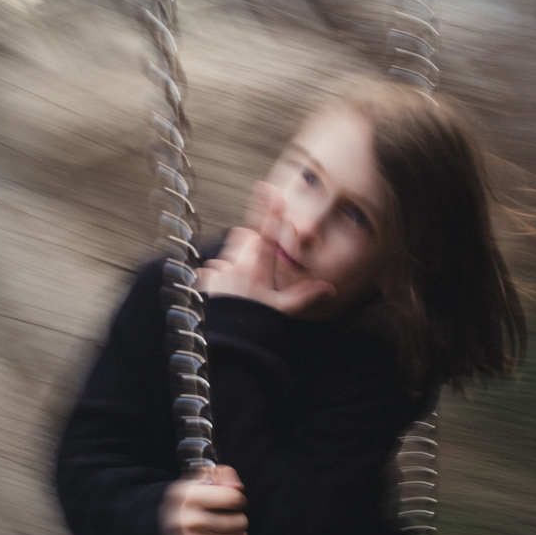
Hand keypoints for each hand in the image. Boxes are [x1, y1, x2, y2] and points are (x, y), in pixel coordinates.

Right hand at [160, 464, 247, 534]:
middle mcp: (186, 519)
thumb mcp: (202, 478)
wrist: (159, 524)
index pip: (232, 498)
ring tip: (232, 527)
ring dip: (238, 534)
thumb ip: (224, 475)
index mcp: (188, 495)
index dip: (239, 498)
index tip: (234, 500)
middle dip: (240, 518)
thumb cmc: (188, 499)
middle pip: (236, 523)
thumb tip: (238, 488)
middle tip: (233, 516)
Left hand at [196, 183, 334, 314]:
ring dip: (238, 259)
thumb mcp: (283, 311)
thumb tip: (329, 288)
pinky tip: (230, 293)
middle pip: (245, 236)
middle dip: (253, 242)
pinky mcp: (205, 279)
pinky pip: (213, 268)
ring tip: (245, 286)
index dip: (268, 210)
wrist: (228, 345)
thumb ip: (305, 295)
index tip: (268, 189)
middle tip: (261, 265)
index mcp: (257, 270)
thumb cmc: (255, 326)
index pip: (265, 233)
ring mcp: (218, 272)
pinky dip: (222, 275)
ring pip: (230, 251)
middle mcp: (236, 266)